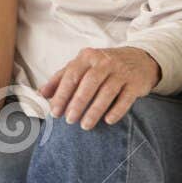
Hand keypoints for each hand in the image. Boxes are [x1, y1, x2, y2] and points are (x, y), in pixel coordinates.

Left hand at [40, 46, 160, 128]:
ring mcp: (122, 72)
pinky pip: (125, 98)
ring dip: (95, 110)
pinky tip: (108, 121)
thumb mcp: (82, 66)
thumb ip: (62, 78)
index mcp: (87, 57)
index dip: (62, 94)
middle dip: (77, 103)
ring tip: (85, 125)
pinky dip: (116, 110)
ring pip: (107, 92)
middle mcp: (105, 62)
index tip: (54, 111)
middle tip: (69, 120)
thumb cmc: (103, 65)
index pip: (71, 75)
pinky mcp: (136, 83)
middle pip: (89, 84)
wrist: (139, 59)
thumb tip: (42, 93)